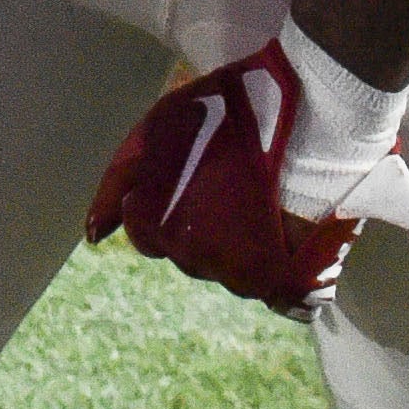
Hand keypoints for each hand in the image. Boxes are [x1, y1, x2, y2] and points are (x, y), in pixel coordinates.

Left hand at [86, 26, 408, 324]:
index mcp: (162, 229)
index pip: (146, 235)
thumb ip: (119, 184)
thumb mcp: (157, 130)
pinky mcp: (295, 285)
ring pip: (234, 272)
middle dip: (202, 224)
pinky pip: (280, 296)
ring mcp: (250, 279)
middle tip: (234, 181)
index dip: (166, 202)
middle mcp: (200, 262)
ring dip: (243, 245)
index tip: (195, 175)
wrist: (315, 112)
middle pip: (190, 252)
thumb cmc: (230, 112)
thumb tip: (93, 234)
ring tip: (268, 199)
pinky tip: (292, 236)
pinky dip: (282, 272)